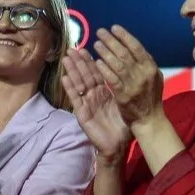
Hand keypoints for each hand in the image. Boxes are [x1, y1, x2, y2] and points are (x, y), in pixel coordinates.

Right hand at [60, 48, 132, 163]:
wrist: (117, 146)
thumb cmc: (122, 127)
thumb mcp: (124, 105)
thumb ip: (122, 91)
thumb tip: (130, 74)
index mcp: (105, 93)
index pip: (98, 73)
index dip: (92, 61)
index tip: (87, 47)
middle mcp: (95, 96)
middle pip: (86, 75)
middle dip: (79, 62)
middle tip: (73, 48)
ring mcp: (87, 104)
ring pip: (79, 84)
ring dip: (72, 71)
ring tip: (66, 58)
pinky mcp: (82, 113)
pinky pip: (76, 99)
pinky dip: (70, 88)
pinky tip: (64, 77)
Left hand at [90, 26, 164, 127]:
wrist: (150, 120)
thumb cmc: (151, 97)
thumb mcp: (154, 77)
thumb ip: (145, 63)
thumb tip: (133, 47)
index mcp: (151, 68)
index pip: (137, 47)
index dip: (125, 36)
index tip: (114, 27)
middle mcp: (143, 74)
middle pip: (125, 53)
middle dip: (112, 41)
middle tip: (100, 32)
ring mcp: (134, 85)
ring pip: (117, 65)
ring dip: (106, 52)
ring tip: (96, 44)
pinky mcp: (124, 96)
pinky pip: (112, 80)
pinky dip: (104, 70)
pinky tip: (97, 62)